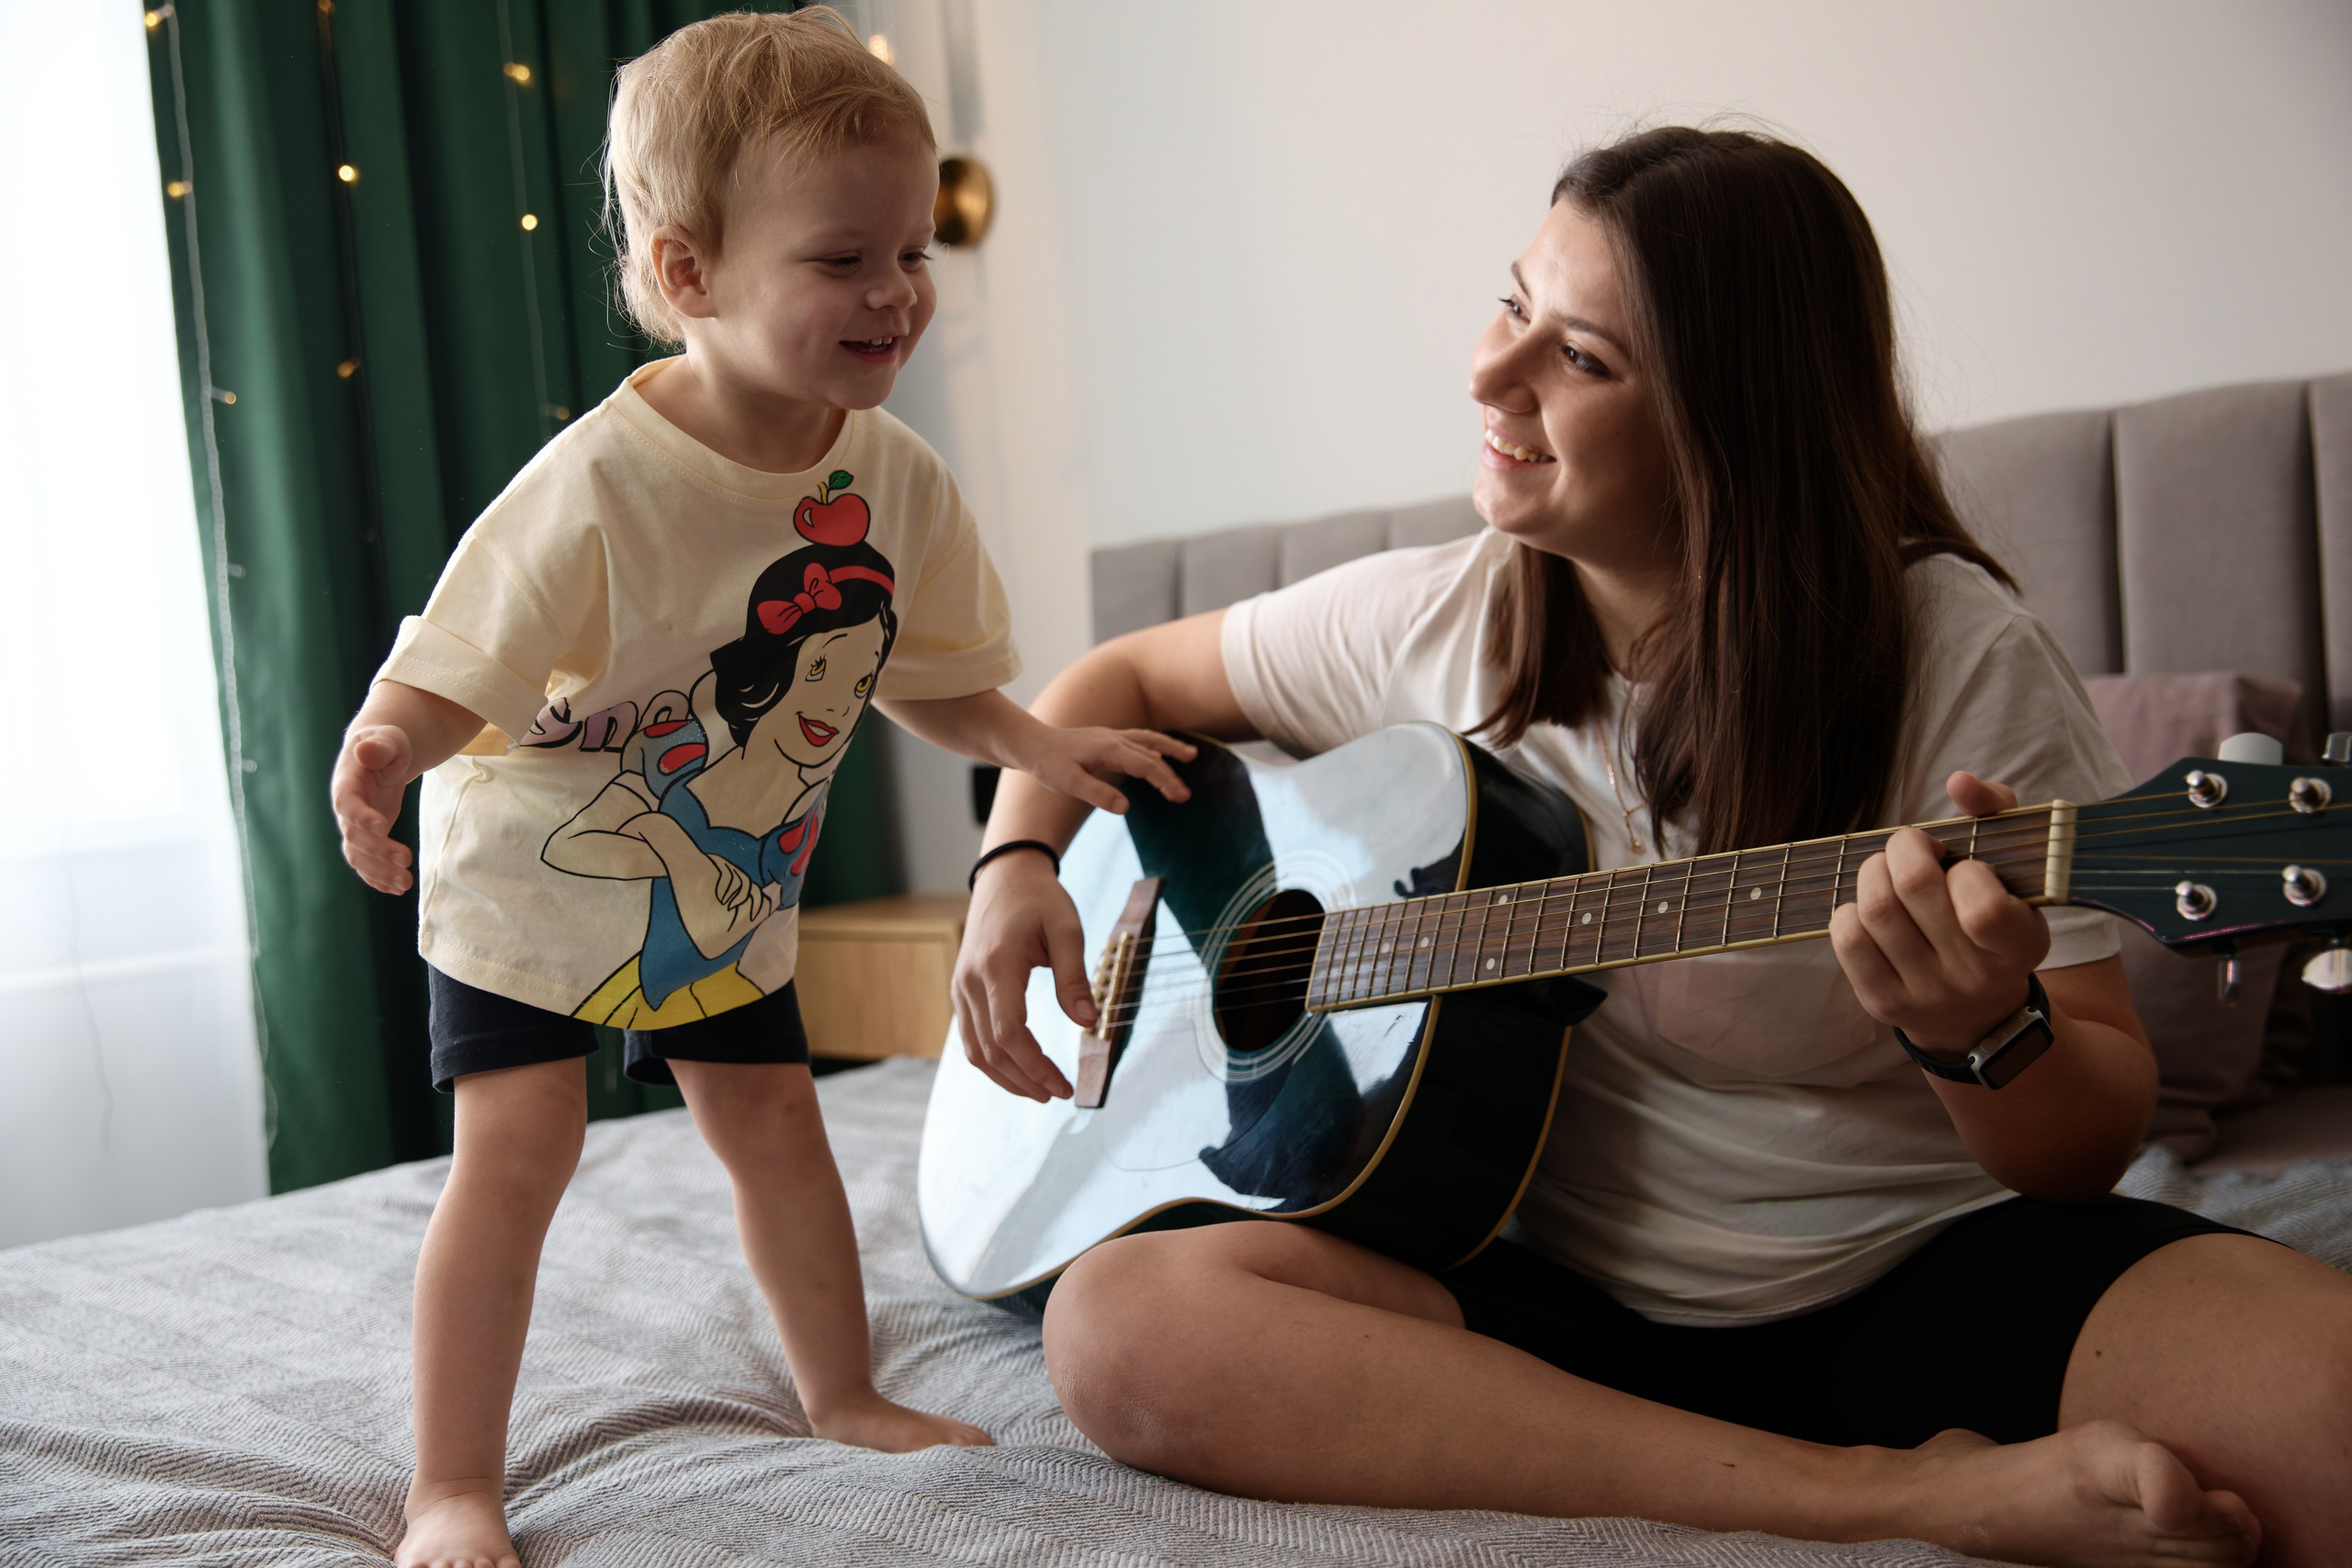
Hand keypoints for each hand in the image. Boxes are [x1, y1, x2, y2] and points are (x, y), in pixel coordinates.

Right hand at [333, 724, 418, 893]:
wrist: (381, 753)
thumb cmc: (386, 744)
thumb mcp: (388, 739)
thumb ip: (379, 746)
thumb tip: (365, 750)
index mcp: (347, 783)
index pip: (347, 804)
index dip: (361, 817)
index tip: (383, 827)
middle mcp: (345, 809)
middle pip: (354, 836)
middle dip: (379, 851)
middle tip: (406, 860)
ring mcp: (354, 826)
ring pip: (358, 856)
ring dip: (379, 872)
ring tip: (405, 884)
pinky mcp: (366, 837)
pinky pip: (366, 863)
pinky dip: (377, 878)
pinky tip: (396, 889)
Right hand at [951, 850, 1092, 1101]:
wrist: (1004, 877)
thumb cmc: (1039, 900)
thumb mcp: (1066, 929)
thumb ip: (1074, 977)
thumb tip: (1088, 1022)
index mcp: (996, 965)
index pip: (1008, 1033)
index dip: (1035, 1066)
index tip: (1064, 1085)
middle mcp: (970, 981)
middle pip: (990, 1050)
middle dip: (1025, 1080)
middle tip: (1059, 1094)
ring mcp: (960, 988)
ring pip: (975, 1051)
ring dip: (1007, 1078)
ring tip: (1040, 1091)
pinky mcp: (961, 992)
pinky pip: (971, 1038)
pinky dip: (993, 1062)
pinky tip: (1019, 1071)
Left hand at [1011, 724, 1196, 814]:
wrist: (1031, 744)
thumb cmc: (1047, 764)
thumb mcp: (1068, 783)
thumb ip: (1097, 794)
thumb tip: (1125, 807)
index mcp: (1109, 748)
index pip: (1146, 764)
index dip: (1166, 781)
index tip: (1181, 797)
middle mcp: (1114, 738)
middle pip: (1151, 753)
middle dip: (1171, 773)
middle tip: (1186, 795)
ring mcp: (1111, 737)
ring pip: (1147, 740)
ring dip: (1169, 748)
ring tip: (1190, 755)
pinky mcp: (1106, 740)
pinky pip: (1137, 740)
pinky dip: (1154, 745)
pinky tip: (1158, 753)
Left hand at [1829, 770, 2051, 1059]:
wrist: (1977, 1011)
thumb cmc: (1994, 917)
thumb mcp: (2015, 869)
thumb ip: (1996, 812)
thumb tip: (1959, 780)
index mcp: (2017, 945)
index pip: (1982, 906)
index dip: (1964, 871)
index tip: (1964, 865)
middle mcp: (1973, 977)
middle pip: (1913, 890)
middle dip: (1904, 848)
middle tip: (1911, 846)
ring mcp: (1925, 994)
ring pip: (1875, 909)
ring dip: (1874, 872)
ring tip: (1888, 871)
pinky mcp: (1882, 1003)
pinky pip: (1847, 939)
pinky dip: (1851, 908)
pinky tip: (1874, 908)